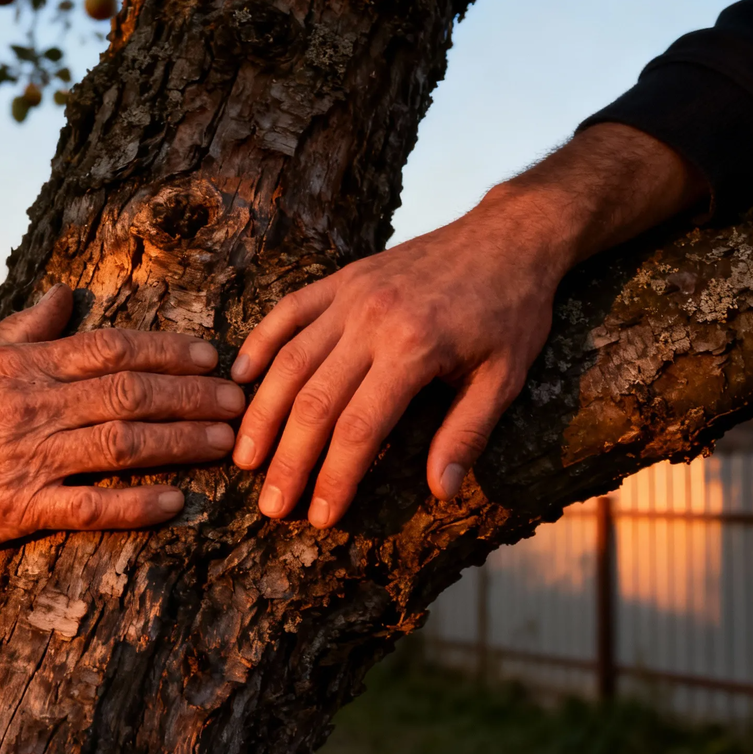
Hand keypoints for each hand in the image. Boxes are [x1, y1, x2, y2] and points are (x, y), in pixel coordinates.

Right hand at [0, 283, 244, 553]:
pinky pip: (88, 508)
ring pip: (122, 445)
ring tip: (227, 443)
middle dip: (193, 395)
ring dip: (181, 443)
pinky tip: (176, 504)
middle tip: (239, 400)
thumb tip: (68, 293)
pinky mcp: (19, 509)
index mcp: (28, 366)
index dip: (169, 349)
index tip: (213, 354)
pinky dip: (134, 506)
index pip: (113, 348)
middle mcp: (37, 407)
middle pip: (131, 394)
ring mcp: (30, 459)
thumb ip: (27, 326)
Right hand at [231, 204, 562, 526]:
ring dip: (263, 413)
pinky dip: (260, 342)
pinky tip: (239, 377)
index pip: (360, 428)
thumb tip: (441, 490)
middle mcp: (373, 320)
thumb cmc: (512, 312)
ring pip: (290, 360)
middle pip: (314, 401)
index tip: (319, 517)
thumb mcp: (506, 377)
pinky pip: (289, 311)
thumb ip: (468, 433)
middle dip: (289, 460)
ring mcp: (351, 295)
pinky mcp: (342, 278)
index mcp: (415, 348)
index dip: (335, 477)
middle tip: (271, 505)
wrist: (509, 236)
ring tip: (244, 458)